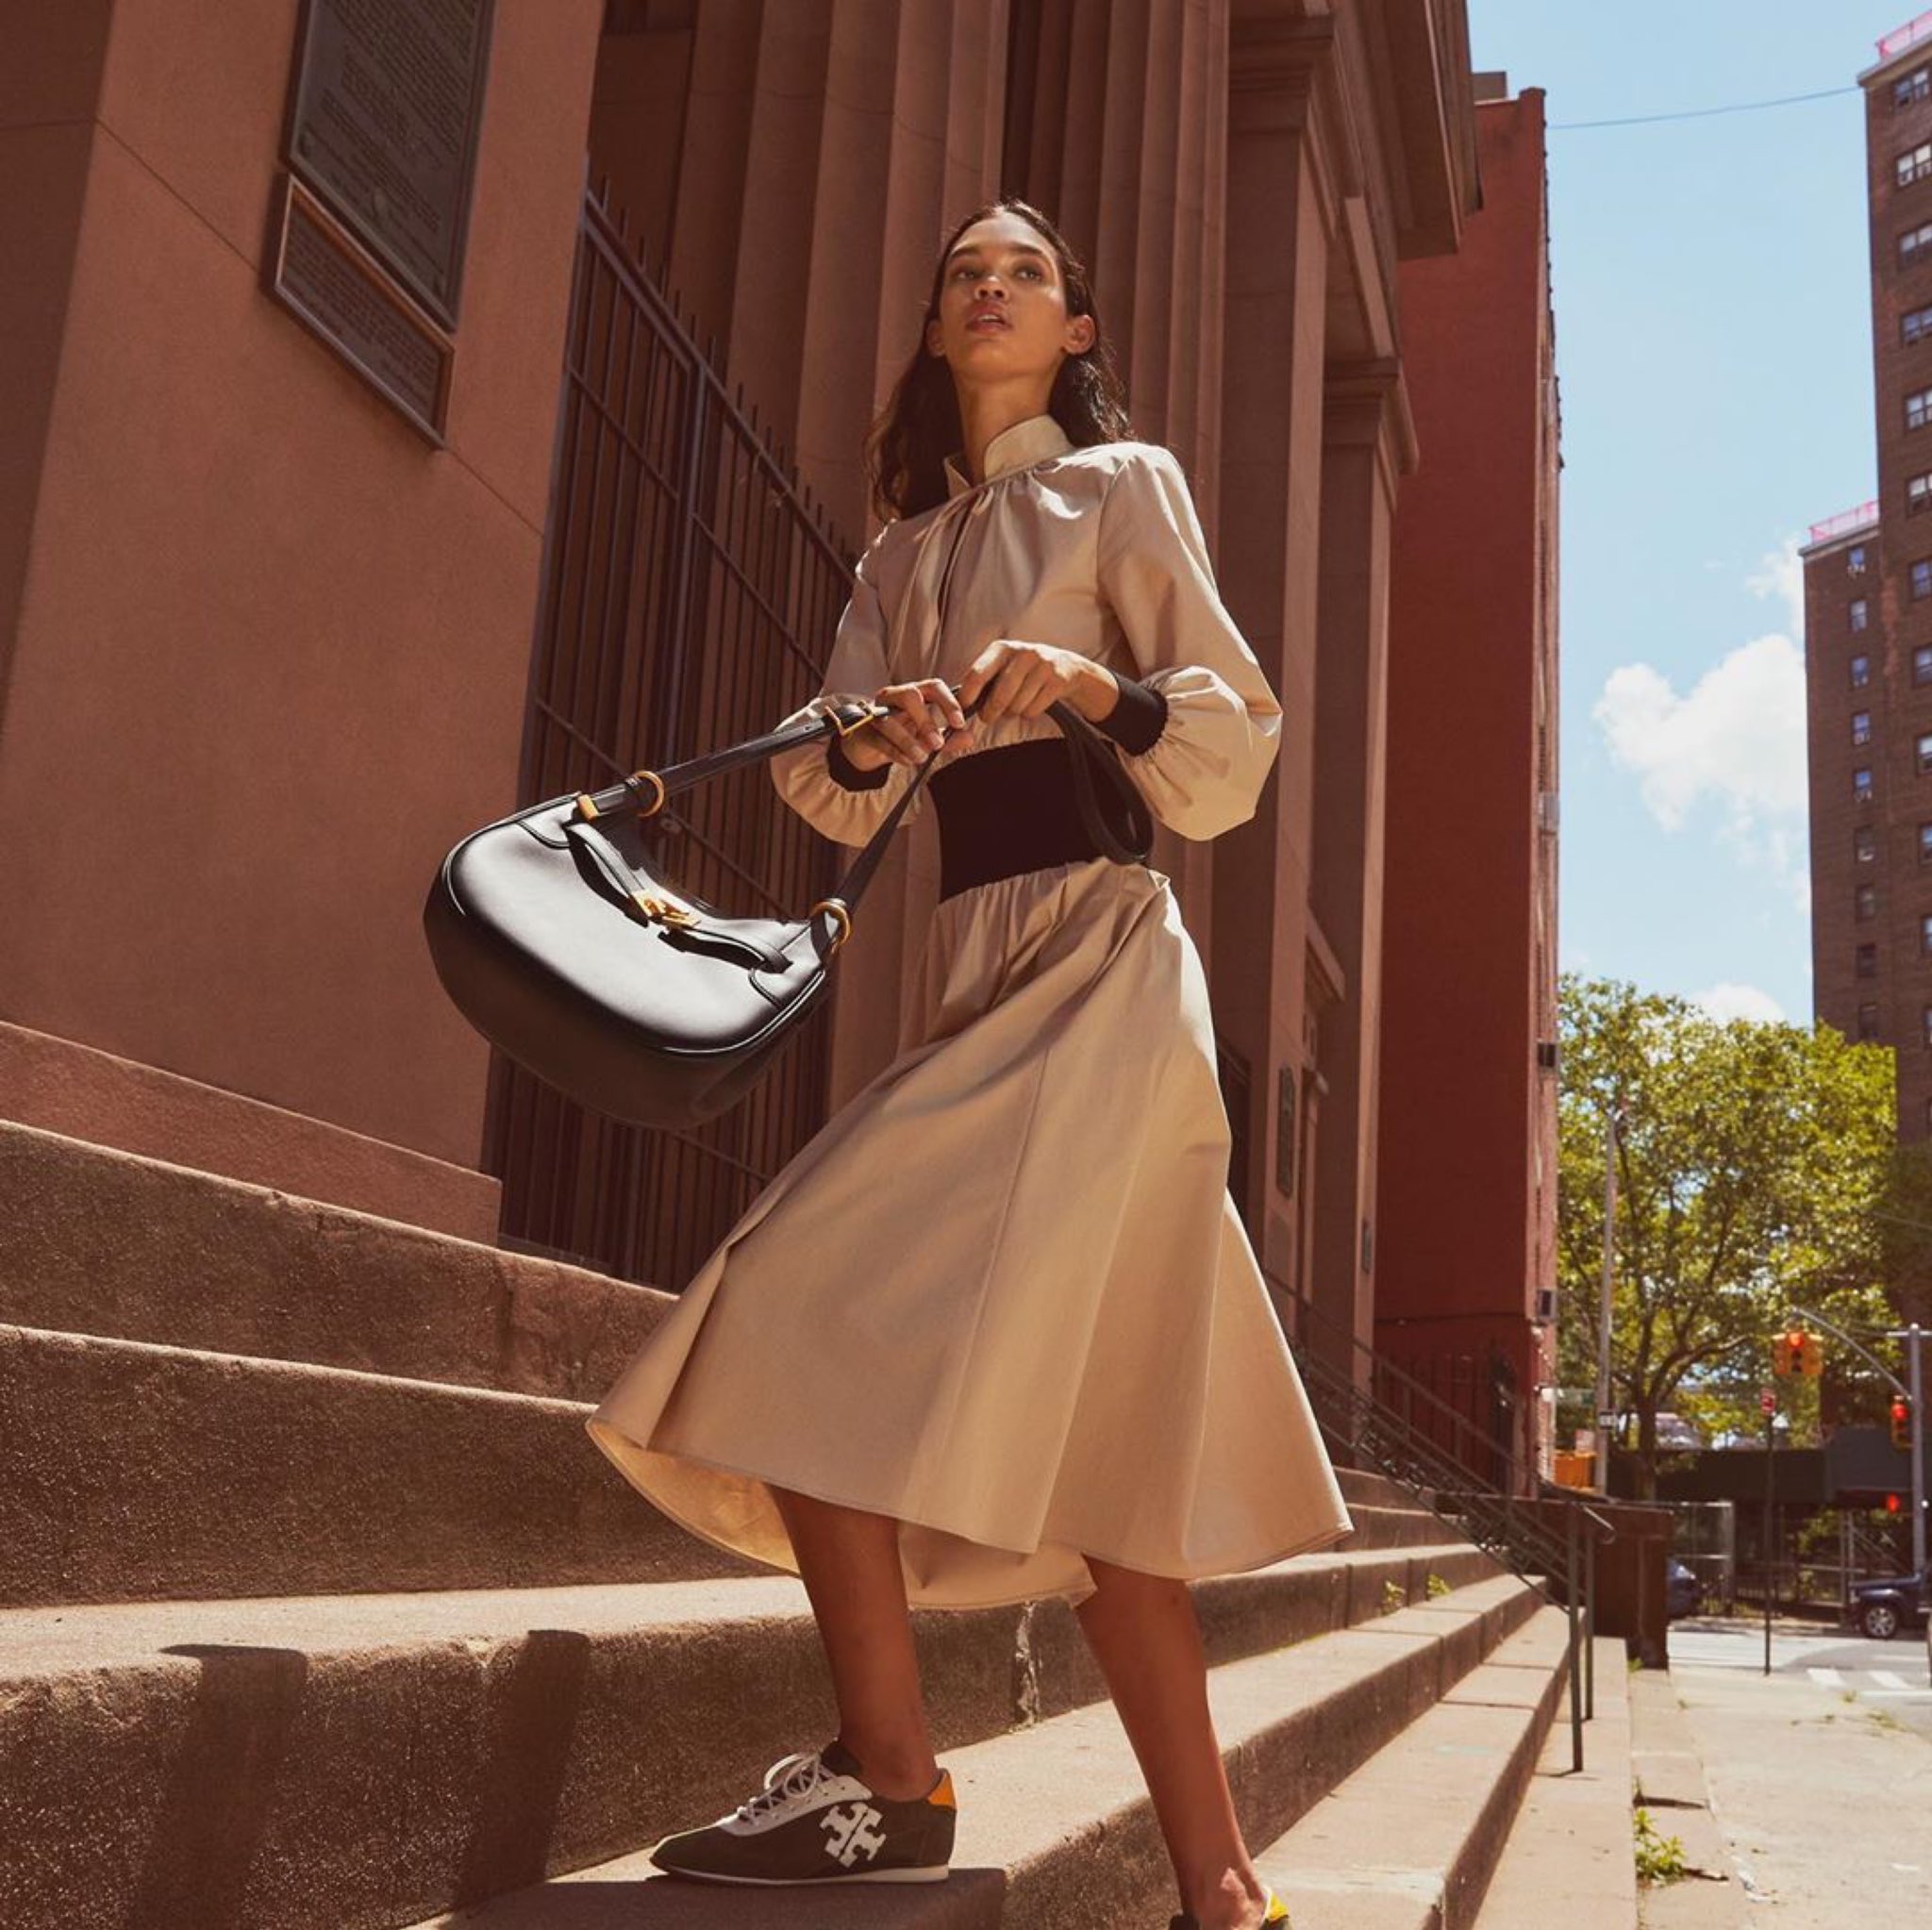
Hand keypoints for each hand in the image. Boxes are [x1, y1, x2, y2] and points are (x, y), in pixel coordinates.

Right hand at [840, 676, 974, 771]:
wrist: (867, 746)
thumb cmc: (901, 735)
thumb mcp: (927, 737)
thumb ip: (948, 737)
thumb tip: (969, 737)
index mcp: (914, 693)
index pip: (934, 686)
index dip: (948, 702)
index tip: (960, 723)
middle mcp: (894, 696)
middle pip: (910, 695)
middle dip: (926, 720)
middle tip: (938, 744)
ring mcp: (875, 711)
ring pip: (889, 719)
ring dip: (908, 740)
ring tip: (921, 758)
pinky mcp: (863, 730)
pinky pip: (878, 739)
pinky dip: (895, 751)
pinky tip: (907, 761)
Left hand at [955, 640, 1119, 726]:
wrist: (1066, 666)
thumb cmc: (1023, 670)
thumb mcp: (1003, 664)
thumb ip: (982, 679)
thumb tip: (958, 703)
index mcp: (1001, 648)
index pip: (976, 674)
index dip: (967, 696)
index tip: (963, 710)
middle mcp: (1022, 653)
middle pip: (998, 697)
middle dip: (990, 713)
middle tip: (988, 717)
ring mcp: (1042, 666)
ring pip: (1016, 706)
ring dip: (1012, 713)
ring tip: (1014, 706)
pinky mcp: (1057, 680)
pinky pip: (1033, 710)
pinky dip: (1029, 714)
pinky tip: (1032, 704)